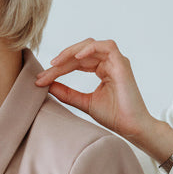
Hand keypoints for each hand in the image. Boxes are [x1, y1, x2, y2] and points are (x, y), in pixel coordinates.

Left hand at [35, 38, 156, 142]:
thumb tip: (47, 85)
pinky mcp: (122, 64)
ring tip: (57, 63)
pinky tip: (77, 57)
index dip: (58, 69)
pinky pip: (107, 46)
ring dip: (72, 51)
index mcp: (101, 69)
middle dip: (61, 60)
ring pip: (91, 45)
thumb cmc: (114, 116)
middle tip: (45, 73)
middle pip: (80, 52)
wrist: (131, 128)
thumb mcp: (84, 102)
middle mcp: (109, 63)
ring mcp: (116, 62)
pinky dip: (91, 48)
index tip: (41, 79)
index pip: (76, 62)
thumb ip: (67, 93)